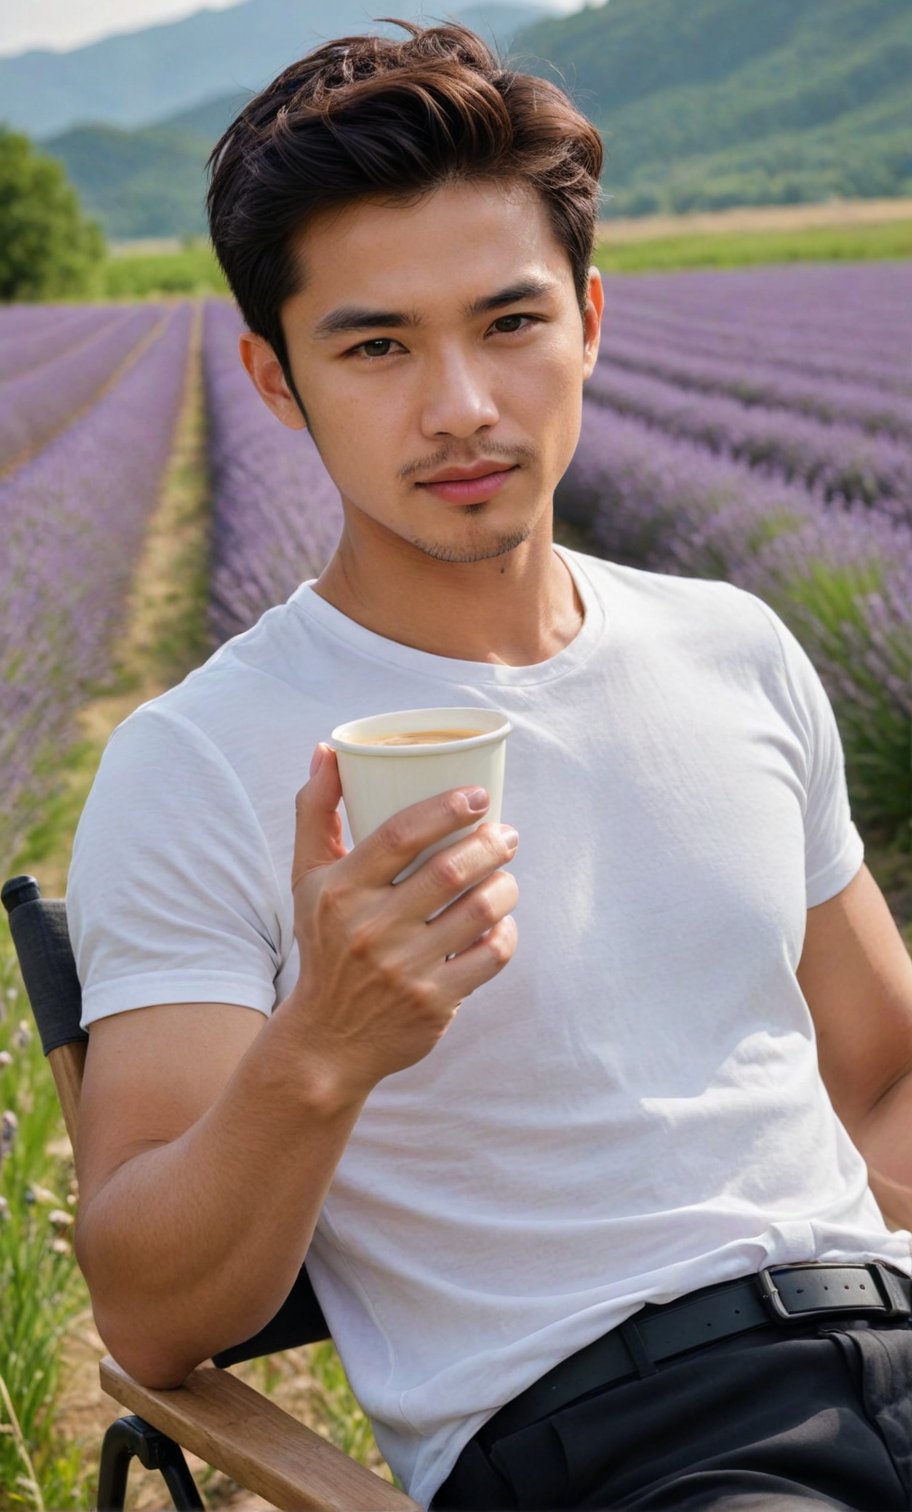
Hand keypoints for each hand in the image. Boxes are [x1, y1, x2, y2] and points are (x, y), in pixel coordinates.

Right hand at [286, 744, 518, 1099]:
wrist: (328, 1038)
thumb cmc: (326, 944)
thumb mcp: (308, 880)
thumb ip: (316, 814)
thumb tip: (328, 751)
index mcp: (340, 891)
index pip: (401, 833)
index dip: (446, 807)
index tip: (477, 795)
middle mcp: (371, 929)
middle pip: (451, 870)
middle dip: (492, 842)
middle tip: (506, 833)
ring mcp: (405, 969)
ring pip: (481, 909)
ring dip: (506, 884)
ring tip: (506, 874)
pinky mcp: (436, 1002)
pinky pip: (492, 955)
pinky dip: (507, 931)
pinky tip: (502, 920)